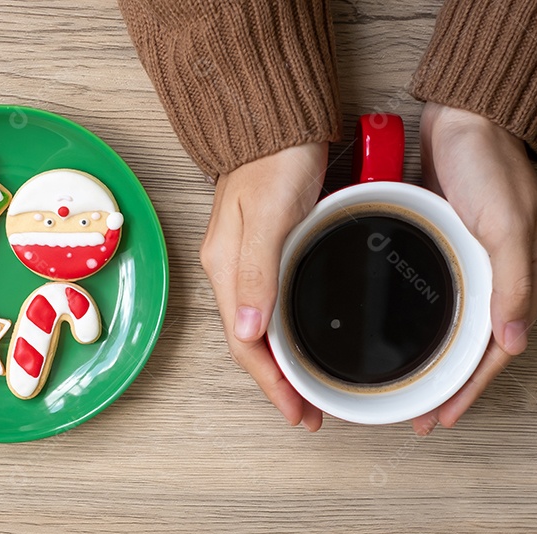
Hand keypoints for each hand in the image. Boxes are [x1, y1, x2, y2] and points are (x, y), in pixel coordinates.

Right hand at [200, 143, 328, 430]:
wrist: (276, 116)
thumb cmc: (276, 156)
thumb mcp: (270, 215)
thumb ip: (258, 271)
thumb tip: (251, 332)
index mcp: (227, 269)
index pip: (246, 344)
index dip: (271, 384)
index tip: (297, 412)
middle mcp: (230, 271)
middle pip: (251, 344)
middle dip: (277, 384)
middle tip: (308, 414)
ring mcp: (244, 261)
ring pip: (260, 330)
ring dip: (282, 364)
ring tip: (307, 390)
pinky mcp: (262, 249)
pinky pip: (269, 307)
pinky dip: (285, 335)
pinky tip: (300, 342)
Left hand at [411, 103, 536, 434]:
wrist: (462, 116)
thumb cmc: (489, 164)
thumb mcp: (507, 224)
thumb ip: (511, 282)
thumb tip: (513, 342)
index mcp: (526, 276)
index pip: (499, 350)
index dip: (471, 388)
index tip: (444, 416)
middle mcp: (503, 276)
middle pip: (477, 348)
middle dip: (452, 386)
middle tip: (421, 416)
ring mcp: (475, 263)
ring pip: (457, 330)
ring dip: (437, 363)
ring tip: (412, 390)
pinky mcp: (447, 247)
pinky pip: (440, 301)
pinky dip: (426, 328)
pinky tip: (404, 340)